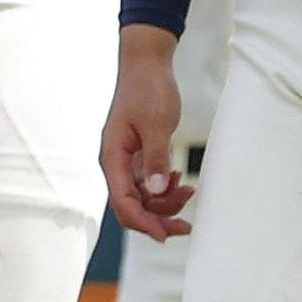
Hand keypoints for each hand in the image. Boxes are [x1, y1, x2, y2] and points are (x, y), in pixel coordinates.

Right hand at [101, 25, 193, 240]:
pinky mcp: (138, 155)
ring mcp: (126, 160)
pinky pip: (148, 184)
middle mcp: (116, 163)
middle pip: (131, 206)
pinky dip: (165, 189)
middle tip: (187, 225)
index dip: (142, 223)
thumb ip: (155, 158)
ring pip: (142, 197)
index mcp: (112, 156)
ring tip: (189, 190)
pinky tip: (179, 179)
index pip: (122, 202)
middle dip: (157, 219)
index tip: (164, 236)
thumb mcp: (156, 124)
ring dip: (165, 203)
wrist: (146, 65)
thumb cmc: (147, 90)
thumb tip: (158, 192)